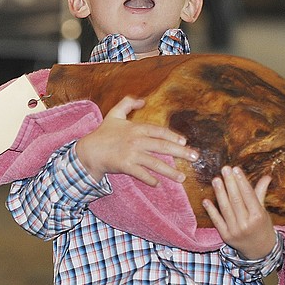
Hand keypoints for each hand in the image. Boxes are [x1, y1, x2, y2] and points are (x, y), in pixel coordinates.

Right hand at [75, 96, 197, 186]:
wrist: (89, 151)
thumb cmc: (103, 133)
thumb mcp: (114, 114)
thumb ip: (127, 103)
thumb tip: (143, 100)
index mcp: (135, 128)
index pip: (158, 131)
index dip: (172, 136)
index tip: (185, 141)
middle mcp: (135, 141)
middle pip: (162, 147)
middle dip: (181, 152)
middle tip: (195, 157)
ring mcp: (131, 154)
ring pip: (155, 163)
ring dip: (170, 171)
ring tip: (182, 178)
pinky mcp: (125, 166)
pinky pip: (141, 174)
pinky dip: (150, 180)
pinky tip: (158, 184)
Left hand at [203, 166, 275, 259]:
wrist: (260, 251)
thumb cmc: (262, 227)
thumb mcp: (263, 211)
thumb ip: (260, 193)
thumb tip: (267, 176)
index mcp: (258, 216)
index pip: (249, 195)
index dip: (241, 182)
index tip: (235, 169)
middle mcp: (247, 223)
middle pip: (236, 200)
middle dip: (230, 184)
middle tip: (224, 169)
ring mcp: (235, 230)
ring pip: (226, 209)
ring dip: (220, 193)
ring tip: (216, 179)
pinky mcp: (225, 236)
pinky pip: (217, 221)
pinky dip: (211, 211)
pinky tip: (205, 200)